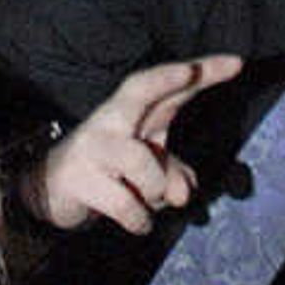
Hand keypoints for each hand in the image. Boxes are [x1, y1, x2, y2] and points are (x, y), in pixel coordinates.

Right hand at [31, 54, 241, 232]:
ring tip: (149, 202)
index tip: (237, 63)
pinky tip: (137, 221)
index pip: (169, 87)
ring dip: (156, 188)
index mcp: (133, 114)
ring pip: (140, 160)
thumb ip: (173, 173)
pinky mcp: (79, 178)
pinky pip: (125, 203)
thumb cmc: (108, 171)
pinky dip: (140, 219)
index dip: (201, 73)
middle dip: (165, 78)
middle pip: (137, 89)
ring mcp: (93, 147)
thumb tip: (182, 193)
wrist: (47, 190)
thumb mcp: (150, 169)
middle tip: (189, 72)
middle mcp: (112, 121)